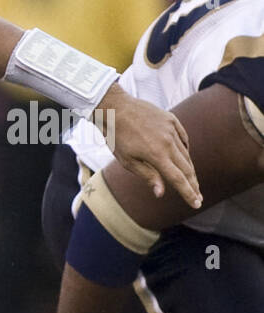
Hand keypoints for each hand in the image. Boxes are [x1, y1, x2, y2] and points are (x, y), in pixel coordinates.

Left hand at [101, 87, 201, 209]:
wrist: (115, 108)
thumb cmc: (117, 137)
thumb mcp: (127, 160)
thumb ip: (147, 175)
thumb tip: (161, 193)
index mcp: (157, 155)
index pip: (178, 179)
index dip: (188, 193)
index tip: (197, 203)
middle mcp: (168, 142)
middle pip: (187, 168)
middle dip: (193, 184)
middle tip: (199, 197)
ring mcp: (172, 129)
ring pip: (186, 153)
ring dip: (190, 169)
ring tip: (192, 181)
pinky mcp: (171, 120)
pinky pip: (184, 138)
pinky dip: (185, 149)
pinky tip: (185, 158)